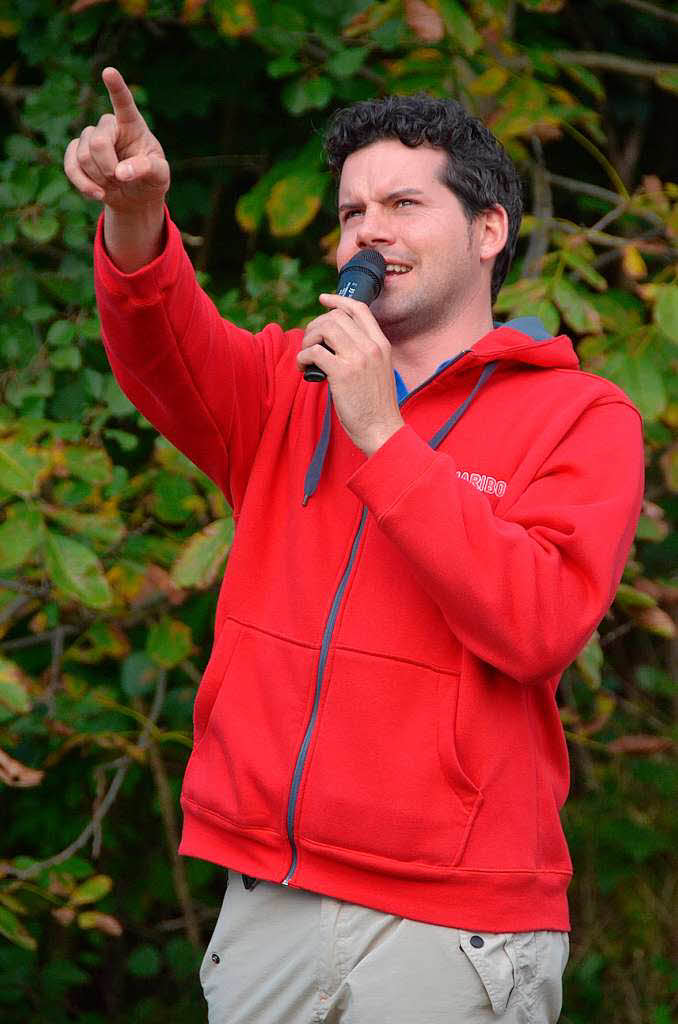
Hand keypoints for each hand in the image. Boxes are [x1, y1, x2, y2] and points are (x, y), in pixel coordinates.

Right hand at [64, 67, 168, 212]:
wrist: (135, 197)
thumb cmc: (151, 180)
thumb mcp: (160, 176)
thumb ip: (147, 169)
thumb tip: (122, 172)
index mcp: (132, 124)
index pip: (124, 103)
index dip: (116, 88)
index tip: (109, 72)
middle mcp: (109, 126)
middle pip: (98, 142)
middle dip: (108, 168)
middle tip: (120, 180)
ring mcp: (90, 137)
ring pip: (83, 156)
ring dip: (99, 179)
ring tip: (113, 185)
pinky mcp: (76, 152)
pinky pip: (70, 166)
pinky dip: (83, 184)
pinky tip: (97, 194)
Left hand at [297, 294, 403, 455]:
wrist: (382, 429)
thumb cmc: (376, 407)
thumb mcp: (379, 371)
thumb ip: (365, 354)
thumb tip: (334, 345)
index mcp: (382, 344)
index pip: (359, 309)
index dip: (338, 300)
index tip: (323, 299)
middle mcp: (371, 347)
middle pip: (336, 316)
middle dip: (316, 325)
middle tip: (309, 344)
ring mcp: (358, 358)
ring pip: (324, 329)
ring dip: (308, 340)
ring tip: (306, 357)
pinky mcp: (342, 373)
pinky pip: (314, 352)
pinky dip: (303, 358)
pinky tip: (304, 369)